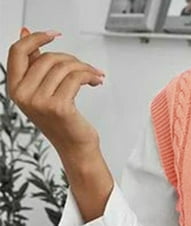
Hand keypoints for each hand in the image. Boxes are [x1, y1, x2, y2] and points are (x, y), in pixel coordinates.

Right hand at [6, 27, 105, 155]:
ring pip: (64, 67)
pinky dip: (89, 75)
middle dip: (71, 59)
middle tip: (86, 67)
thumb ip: (34, 64)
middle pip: (47, 58)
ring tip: (94, 75)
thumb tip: (25, 32)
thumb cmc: (62, 121)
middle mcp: (23, 95)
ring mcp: (40, 102)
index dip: (36, 38)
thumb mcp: (41, 91)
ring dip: (84, 68)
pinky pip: (76, 78)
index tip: (53, 34)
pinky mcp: (59, 107)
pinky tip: (96, 81)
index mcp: (15, 88)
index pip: (17, 51)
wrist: (75, 148)